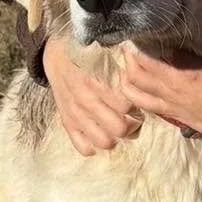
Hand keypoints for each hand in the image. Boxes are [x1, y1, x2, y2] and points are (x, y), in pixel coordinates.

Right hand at [42, 40, 141, 156]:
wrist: (58, 54)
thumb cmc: (89, 55)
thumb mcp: (108, 56)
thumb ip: (125, 70)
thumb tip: (143, 78)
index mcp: (99, 82)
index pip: (127, 106)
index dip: (137, 104)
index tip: (138, 100)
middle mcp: (87, 101)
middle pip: (119, 128)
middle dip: (131, 124)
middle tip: (132, 117)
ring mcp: (75, 114)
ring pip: (104, 141)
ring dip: (114, 137)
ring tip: (117, 126)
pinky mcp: (67, 122)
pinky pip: (83, 147)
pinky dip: (93, 145)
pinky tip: (98, 132)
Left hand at [120, 45, 201, 148]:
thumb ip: (194, 55)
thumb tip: (175, 44)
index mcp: (180, 77)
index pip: (145, 59)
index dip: (136, 45)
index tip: (135, 33)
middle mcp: (168, 92)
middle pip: (134, 76)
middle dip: (127, 59)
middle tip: (129, 46)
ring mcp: (167, 106)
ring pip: (133, 94)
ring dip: (126, 79)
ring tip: (128, 66)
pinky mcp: (171, 115)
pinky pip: (144, 105)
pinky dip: (135, 94)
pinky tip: (138, 86)